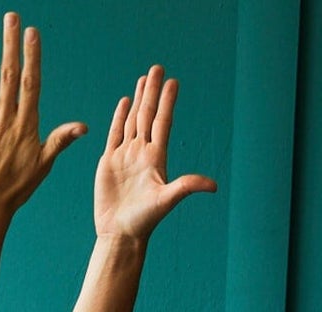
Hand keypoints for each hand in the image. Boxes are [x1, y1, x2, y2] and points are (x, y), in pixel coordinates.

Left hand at [0, 15, 85, 226]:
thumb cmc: (15, 189)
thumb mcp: (42, 166)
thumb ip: (61, 141)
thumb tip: (84, 127)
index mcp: (26, 126)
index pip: (30, 84)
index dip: (31, 56)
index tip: (31, 33)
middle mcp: (5, 121)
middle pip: (8, 75)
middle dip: (10, 44)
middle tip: (11, 18)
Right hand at [93, 65, 215, 240]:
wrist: (120, 233)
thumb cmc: (145, 220)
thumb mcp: (167, 200)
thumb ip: (187, 186)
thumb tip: (213, 185)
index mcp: (156, 157)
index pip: (163, 122)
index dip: (168, 102)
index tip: (174, 81)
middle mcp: (142, 152)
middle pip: (148, 114)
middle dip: (153, 92)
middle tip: (158, 68)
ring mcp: (125, 156)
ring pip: (133, 120)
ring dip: (139, 99)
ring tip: (144, 79)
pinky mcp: (108, 162)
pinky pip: (115, 134)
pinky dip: (120, 117)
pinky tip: (125, 102)